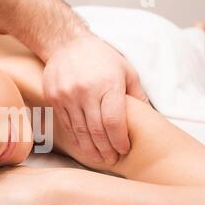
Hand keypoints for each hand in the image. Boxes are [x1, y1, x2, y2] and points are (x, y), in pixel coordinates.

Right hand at [42, 33, 148, 163]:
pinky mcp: (54, 99)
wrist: (66, 44)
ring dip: (90, 148)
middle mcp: (86, 91)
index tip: (123, 150)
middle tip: (112, 160)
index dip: (119, 140)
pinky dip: (75, 138)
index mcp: (108, 84)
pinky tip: (83, 146)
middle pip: (96, 130)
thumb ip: (137, 94)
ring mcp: (67, 96)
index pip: (114, 121)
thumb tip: (149, 116)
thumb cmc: (101, 57)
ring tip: (98, 158)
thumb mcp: (126, 69)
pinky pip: (66, 124)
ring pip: (80, 130)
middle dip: (106, 149)